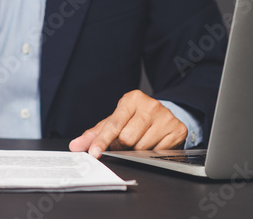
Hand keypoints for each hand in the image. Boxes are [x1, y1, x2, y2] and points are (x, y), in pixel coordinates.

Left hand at [69, 90, 186, 158]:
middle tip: (124, 142)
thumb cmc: (134, 118)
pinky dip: (151, 153)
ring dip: (136, 151)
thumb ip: (94, 134)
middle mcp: (150, 105)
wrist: (163, 115)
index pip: (114, 124)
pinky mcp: (177, 129)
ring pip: (142, 147)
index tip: (95, 153)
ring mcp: (166, 116)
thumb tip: (75, 145)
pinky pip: (157, 152)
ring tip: (138, 141)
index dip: (102, 141)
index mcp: (132, 99)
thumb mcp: (114, 121)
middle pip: (127, 138)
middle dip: (122, 146)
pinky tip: (152, 143)